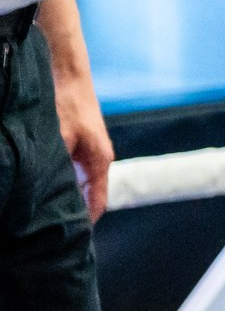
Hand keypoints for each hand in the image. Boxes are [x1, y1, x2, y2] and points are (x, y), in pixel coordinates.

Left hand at [34, 0, 108, 219]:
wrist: (66, 69)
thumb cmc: (66, 103)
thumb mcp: (56, 140)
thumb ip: (54, 169)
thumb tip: (39, 196)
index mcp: (99, 161)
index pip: (97, 202)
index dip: (84, 223)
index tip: (67, 240)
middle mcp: (97, 158)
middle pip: (88, 194)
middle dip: (71, 211)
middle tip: (49, 230)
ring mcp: (87, 149)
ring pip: (76, 181)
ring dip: (63, 195)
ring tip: (41, 211)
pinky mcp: (76, 140)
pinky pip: (69, 169)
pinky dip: (58, 180)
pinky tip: (39, 183)